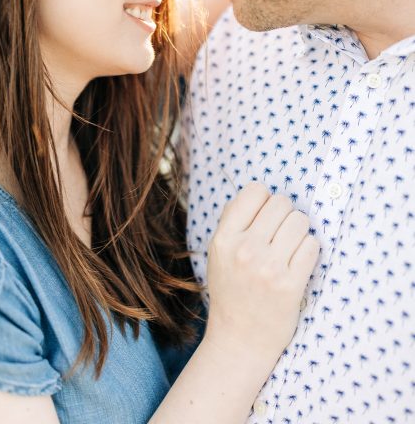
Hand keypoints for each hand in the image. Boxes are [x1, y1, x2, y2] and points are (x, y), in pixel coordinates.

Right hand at [204, 182, 319, 364]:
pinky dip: (309, 250)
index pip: (255, 191)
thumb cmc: (232, 291)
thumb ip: (234, 221)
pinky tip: (299, 263)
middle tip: (281, 235)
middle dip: (285, 215)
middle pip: (282, 203)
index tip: (265, 218)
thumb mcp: (219, 253)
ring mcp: (268, 267)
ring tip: (290, 249)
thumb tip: (261, 192)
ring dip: (300, 232)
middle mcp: (244, 249)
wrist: (239, 341)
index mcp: (224, 238)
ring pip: (300, 220)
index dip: (265, 201)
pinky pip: (312, 245)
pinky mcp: (290, 285)